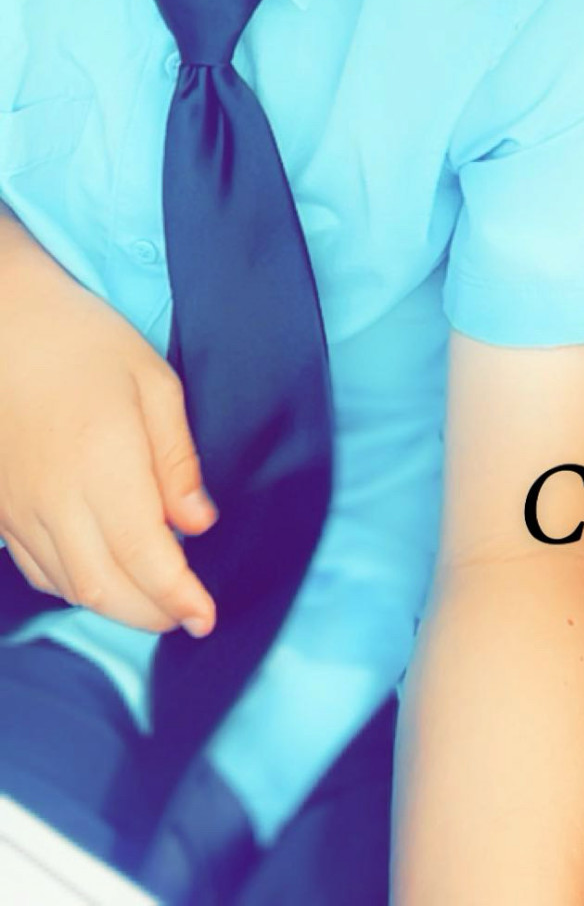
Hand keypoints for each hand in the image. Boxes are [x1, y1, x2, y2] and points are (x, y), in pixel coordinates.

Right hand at [0, 212, 216, 635]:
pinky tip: (106, 574)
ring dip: (117, 605)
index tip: (207, 617)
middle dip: (152, 614)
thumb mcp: (153, 382)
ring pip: (70, 586)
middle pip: (105, 588)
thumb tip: (199, 524)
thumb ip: (177, 459)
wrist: (4, 322)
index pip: (145, 556)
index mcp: (103, 461)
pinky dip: (78, 586)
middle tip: (189, 614)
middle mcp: (56, 497)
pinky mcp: (0, 510)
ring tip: (156, 599)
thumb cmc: (84, 340)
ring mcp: (20, 508)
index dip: (178, 597)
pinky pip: (39, 570)